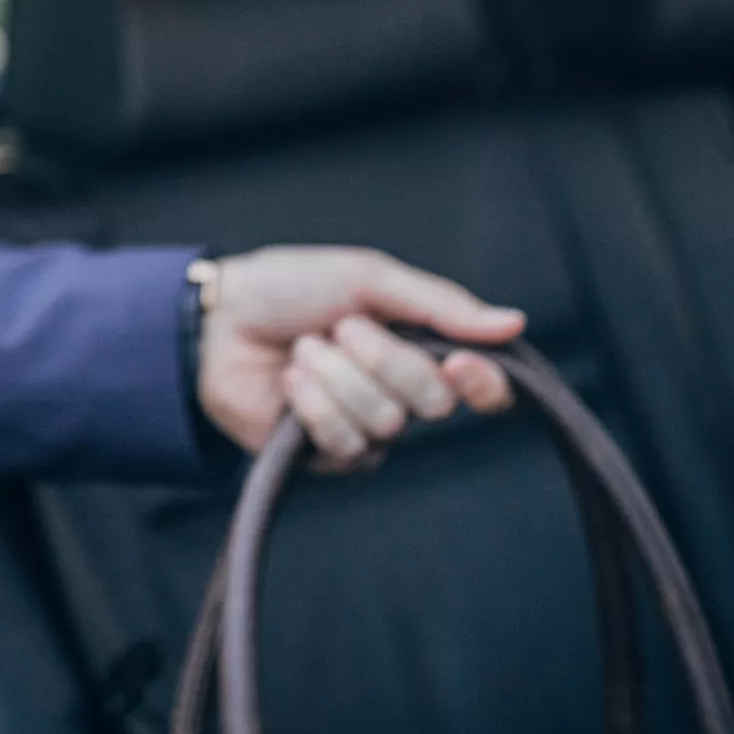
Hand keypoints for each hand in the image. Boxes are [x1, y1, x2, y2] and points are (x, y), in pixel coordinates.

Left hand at [196, 246, 521, 470]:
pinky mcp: (326, 456)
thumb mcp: (368, 278)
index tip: (460, 363)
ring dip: (337, 375)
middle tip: (341, 327)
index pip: (484, 387)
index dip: (484, 384)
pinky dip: (313, 404)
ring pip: (385, 422)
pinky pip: (345, 443)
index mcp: (420, 347)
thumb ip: (441, 305)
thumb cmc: (291, 287)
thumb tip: (514, 324)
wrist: (219, 317)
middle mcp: (401, 393)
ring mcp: (365, 429)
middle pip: (433, 402)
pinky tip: (291, 381)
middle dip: (383, 358)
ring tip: (304, 349)